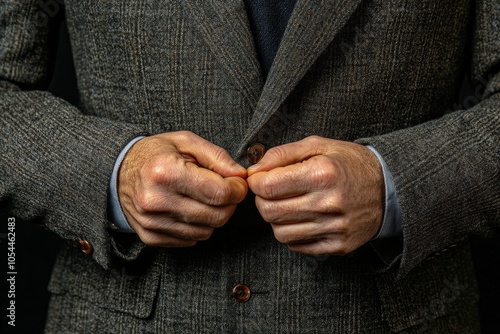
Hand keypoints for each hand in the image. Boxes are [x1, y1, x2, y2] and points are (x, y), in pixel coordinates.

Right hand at [118, 131, 247, 246]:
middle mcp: (156, 200)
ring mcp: (152, 222)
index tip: (237, 183)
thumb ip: (217, 156)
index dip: (237, 189)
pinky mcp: (151, 237)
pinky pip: (191, 240)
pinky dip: (197, 226)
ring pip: (206, 231)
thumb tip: (241, 175)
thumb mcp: (186, 142)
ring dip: (213, 216)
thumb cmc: (156, 153)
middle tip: (223, 190)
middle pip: (217, 216)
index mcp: (166, 172)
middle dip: (229, 204)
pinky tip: (188, 209)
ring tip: (202, 198)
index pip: (219, 193)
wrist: (118, 171)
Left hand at [247, 136, 383, 254]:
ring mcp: (334, 227)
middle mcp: (328, 202)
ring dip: (276, 219)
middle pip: (269, 211)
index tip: (260, 179)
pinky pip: (298, 246)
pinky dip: (293, 234)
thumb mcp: (317, 146)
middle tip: (271, 192)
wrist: (388, 187)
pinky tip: (302, 219)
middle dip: (262, 201)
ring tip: (288, 205)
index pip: (267, 186)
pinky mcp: (339, 245)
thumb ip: (281, 154)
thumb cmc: (348, 163)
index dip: (256, 183)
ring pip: (280, 233)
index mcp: (321, 173)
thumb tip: (253, 171)